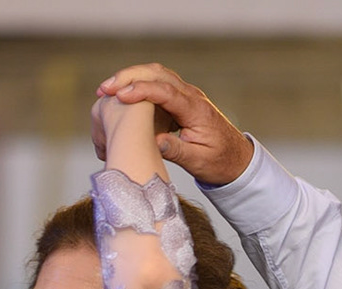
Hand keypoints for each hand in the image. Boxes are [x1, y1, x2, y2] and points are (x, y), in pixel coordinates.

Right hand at [96, 64, 253, 186]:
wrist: (237, 159)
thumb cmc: (219, 162)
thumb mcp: (198, 161)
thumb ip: (177, 151)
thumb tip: (153, 142)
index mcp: (196, 110)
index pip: (166, 91)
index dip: (141, 91)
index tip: (120, 96)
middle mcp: (191, 96)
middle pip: (158, 73)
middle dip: (129, 77)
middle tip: (104, 89)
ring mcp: (186, 95)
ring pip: (156, 74)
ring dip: (130, 78)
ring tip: (106, 90)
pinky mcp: (180, 100)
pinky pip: (157, 84)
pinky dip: (138, 85)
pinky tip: (120, 96)